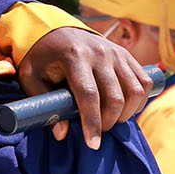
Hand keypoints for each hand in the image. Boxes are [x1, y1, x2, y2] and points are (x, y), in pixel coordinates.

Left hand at [15, 25, 150, 147]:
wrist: (54, 29)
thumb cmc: (40, 58)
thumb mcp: (30, 77)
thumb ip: (43, 103)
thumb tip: (61, 134)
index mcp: (74, 57)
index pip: (89, 95)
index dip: (92, 122)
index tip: (92, 144)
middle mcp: (100, 53)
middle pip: (115, 96)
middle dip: (109, 122)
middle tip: (98, 132)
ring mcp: (117, 53)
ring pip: (135, 90)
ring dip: (126, 113)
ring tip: (111, 121)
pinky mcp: (126, 55)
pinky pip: (143, 81)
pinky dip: (139, 100)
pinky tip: (127, 110)